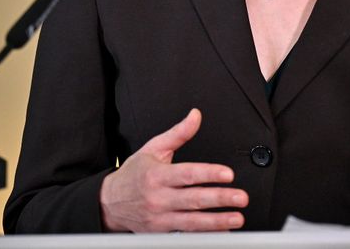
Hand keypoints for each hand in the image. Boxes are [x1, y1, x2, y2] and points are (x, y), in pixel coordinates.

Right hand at [99, 108, 248, 231]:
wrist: (109, 203)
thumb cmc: (133, 175)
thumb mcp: (153, 148)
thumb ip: (178, 133)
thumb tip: (195, 116)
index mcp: (157, 175)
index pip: (187, 174)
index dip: (209, 174)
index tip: (228, 174)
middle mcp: (159, 197)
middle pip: (193, 199)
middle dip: (220, 198)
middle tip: (241, 197)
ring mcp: (160, 217)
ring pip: (192, 221)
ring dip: (217, 221)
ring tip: (236, 217)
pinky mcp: (161, 232)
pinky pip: (186, 233)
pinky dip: (205, 233)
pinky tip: (221, 230)